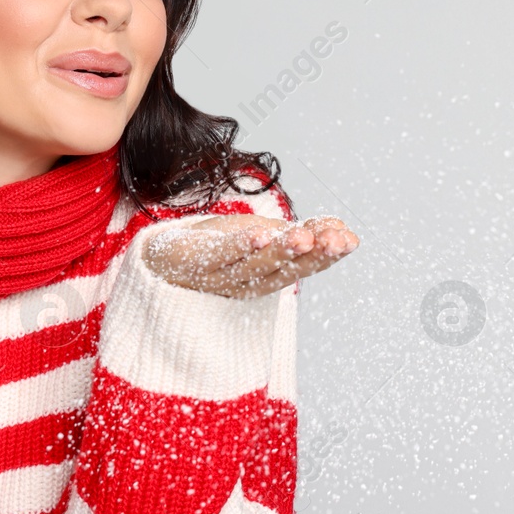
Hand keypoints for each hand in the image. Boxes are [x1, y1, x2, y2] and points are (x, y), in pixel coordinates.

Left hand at [142, 212, 359, 298]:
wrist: (163, 258)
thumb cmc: (221, 246)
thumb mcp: (268, 234)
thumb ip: (303, 234)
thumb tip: (346, 230)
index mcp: (268, 277)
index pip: (303, 267)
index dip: (327, 254)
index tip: (349, 240)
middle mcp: (247, 283)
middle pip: (283, 270)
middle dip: (312, 255)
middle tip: (335, 241)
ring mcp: (220, 276)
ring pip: (255, 266)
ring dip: (281, 251)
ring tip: (302, 237)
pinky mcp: (194, 263)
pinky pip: (220, 256)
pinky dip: (240, 246)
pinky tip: (260, 234)